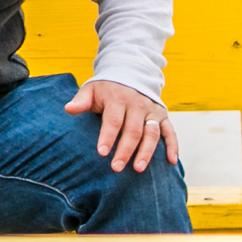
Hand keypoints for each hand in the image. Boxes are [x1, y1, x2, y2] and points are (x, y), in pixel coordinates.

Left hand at [66, 79, 180, 172]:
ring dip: (146, 152)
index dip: (108, 136)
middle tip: (116, 167)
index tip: (102, 153)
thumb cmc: (106, 88)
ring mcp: (152, 110)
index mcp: (118, 98)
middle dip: (125, 150)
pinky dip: (173, 146)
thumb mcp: (91, 89)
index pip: (113, 120)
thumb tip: (68, 109)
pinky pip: (170, 132)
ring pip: (152, 133)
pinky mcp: (163, 115)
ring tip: (138, 169)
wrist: (130, 73)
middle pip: (133, 130)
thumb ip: (81, 101)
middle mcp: (138, 104)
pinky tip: (171, 161)